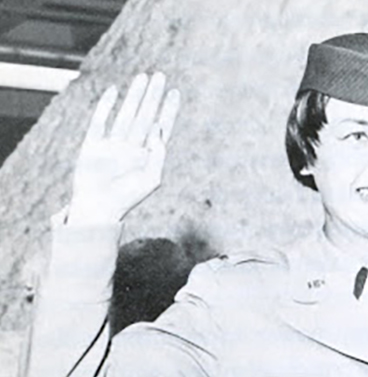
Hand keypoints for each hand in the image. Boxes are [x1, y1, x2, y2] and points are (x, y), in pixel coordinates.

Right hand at [68, 72, 179, 225]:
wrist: (99, 209)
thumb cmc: (128, 199)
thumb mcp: (152, 178)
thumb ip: (159, 154)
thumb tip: (157, 126)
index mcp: (147, 156)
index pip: (161, 127)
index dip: (169, 110)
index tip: (175, 92)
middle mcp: (131, 147)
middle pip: (145, 115)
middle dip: (153, 96)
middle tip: (160, 76)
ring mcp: (112, 145)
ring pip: (126, 114)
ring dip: (134, 96)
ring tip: (143, 77)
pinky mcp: (93, 145)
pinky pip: (100, 121)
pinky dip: (106, 106)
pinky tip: (114, 91)